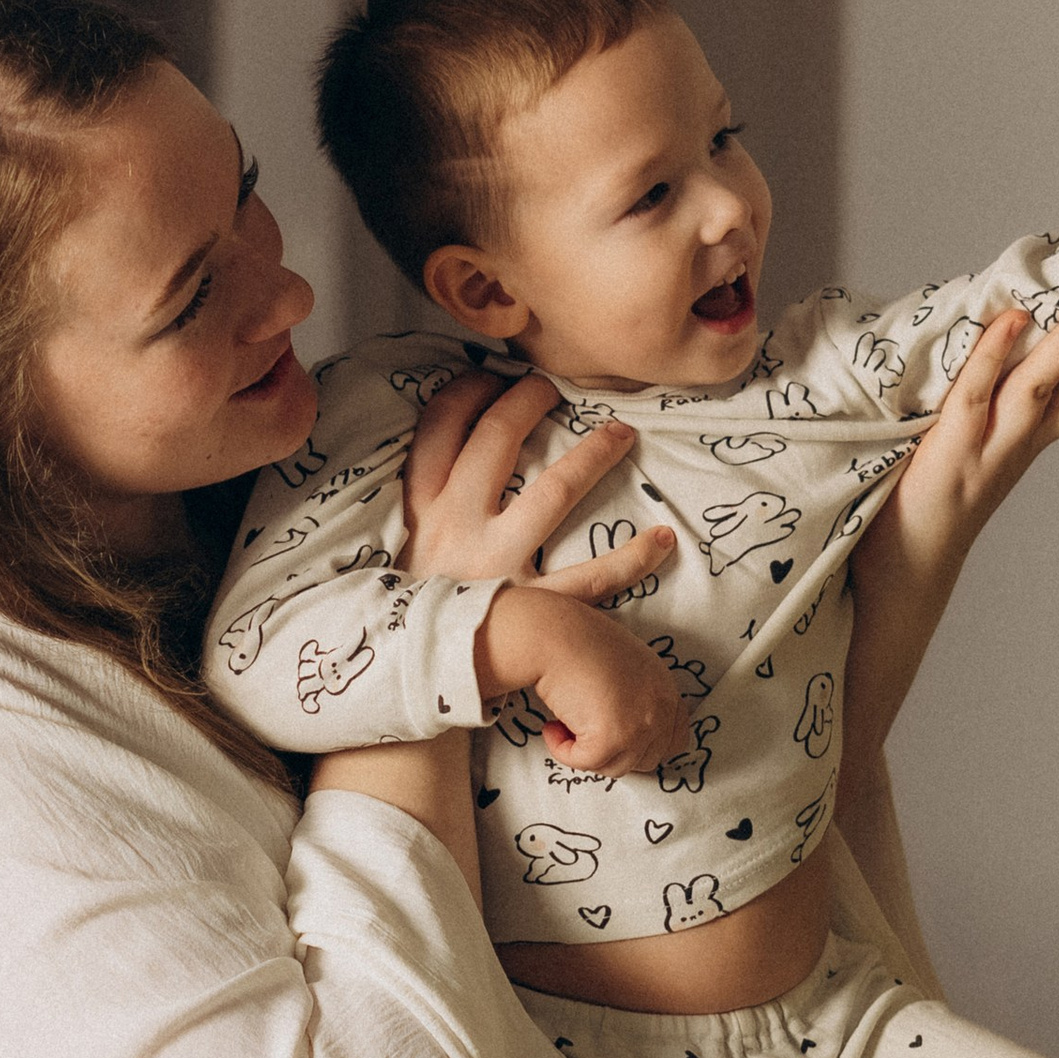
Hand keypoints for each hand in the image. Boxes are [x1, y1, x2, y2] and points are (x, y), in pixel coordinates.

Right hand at [399, 367, 677, 604]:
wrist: (403, 683)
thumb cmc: (402, 611)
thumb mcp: (394, 546)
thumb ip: (417, 501)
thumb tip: (445, 448)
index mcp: (419, 508)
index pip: (441, 424)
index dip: (470, 388)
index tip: (493, 374)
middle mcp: (456, 526)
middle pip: (495, 438)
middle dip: (528, 401)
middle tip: (555, 390)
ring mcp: (495, 565)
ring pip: (551, 491)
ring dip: (592, 455)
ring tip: (623, 435)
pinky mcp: (530, 608)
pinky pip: (589, 580)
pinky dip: (632, 559)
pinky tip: (664, 538)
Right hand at [479, 583, 691, 775]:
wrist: (551, 634)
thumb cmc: (577, 641)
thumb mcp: (625, 666)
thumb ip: (637, 697)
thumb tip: (625, 733)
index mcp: (665, 688)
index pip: (675, 740)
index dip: (643, 746)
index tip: (615, 741)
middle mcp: (660, 707)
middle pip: (646, 759)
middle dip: (613, 752)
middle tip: (583, 732)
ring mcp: (640, 724)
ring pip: (616, 767)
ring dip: (586, 752)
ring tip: (564, 724)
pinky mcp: (611, 737)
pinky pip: (585, 763)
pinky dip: (563, 751)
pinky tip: (552, 727)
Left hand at [888, 302, 1058, 575]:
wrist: (910, 563)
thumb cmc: (933, 491)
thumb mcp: (978, 440)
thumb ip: (993, 394)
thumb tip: (1004, 327)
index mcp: (1033, 435)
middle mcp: (1023, 440)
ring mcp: (991, 447)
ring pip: (1036, 387)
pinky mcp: (951, 452)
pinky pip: (974, 396)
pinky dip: (991, 356)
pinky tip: (1011, 320)